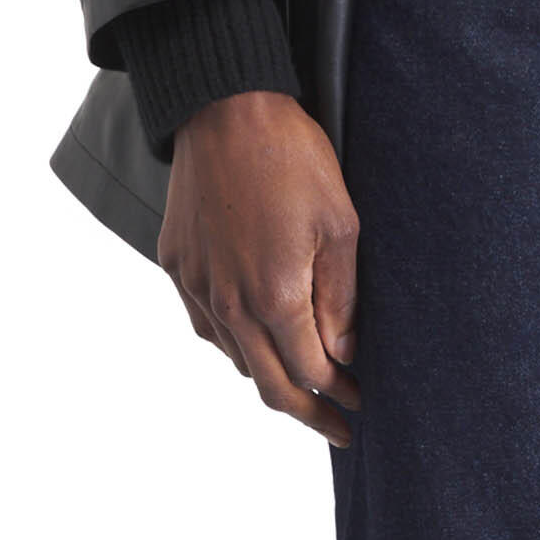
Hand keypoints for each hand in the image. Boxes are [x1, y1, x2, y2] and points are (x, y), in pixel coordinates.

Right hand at [158, 90, 361, 445]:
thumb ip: (340, 298)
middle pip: (268, 385)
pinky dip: (234, 345)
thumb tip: (342, 353)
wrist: (224, 108)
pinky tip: (255, 341)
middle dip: (308, 414)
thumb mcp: (341, 225)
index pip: (310, 373)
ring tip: (302, 386)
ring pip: (234, 359)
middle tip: (339, 430)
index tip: (362, 406)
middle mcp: (228, 304)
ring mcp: (197, 287)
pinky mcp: (177, 266)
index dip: (340, 397)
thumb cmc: (291, 157)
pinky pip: (206, 326)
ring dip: (269, 378)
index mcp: (274, 297)